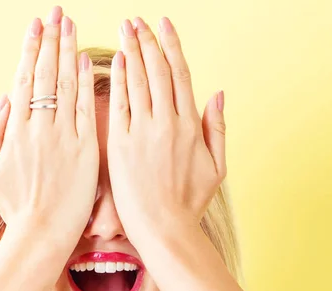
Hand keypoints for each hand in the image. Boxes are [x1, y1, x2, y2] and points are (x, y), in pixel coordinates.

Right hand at [0, 6, 98, 247]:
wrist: (41, 233)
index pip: (23, 79)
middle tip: (55, 12)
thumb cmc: (16, 207)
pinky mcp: (85, 149)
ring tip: (69, 24)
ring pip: (64, 84)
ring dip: (67, 51)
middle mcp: (37, 127)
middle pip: (44, 74)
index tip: (35, 26)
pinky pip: (84, 109)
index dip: (30, 50)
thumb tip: (3, 99)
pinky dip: (84, 83)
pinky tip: (86, 60)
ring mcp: (62, 136)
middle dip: (49, 40)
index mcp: (14, 130)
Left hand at [107, 16, 226, 242]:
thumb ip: (218, 128)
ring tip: (125, 29)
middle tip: (137, 20)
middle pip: (157, 71)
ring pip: (138, 81)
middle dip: (147, 41)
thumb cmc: (189, 203)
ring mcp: (143, 132)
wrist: (164, 229)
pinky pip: (119, 104)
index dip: (171, 47)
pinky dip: (117, 79)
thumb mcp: (217, 168)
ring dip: (131, 51)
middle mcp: (168, 123)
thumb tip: (217, 92)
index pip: (180, 75)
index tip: (163, 25)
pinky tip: (114, 60)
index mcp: (191, 126)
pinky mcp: (120, 144)